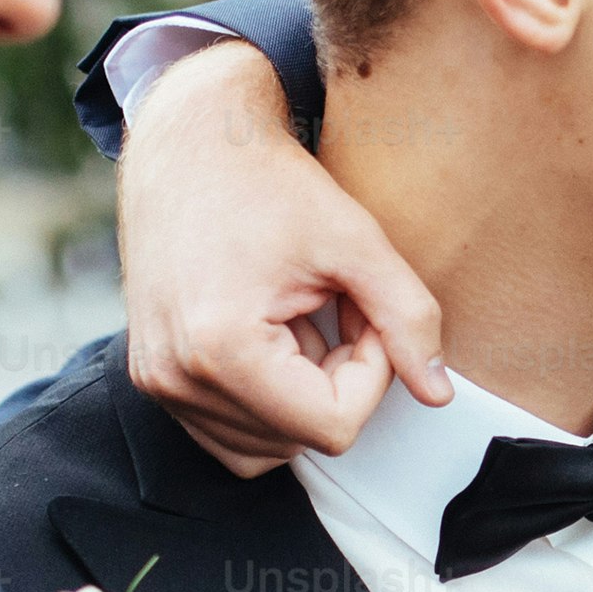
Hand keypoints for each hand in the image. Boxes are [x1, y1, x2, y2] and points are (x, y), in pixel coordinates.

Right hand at [117, 35, 450, 474]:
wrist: (189, 144)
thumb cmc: (265, 182)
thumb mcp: (355, 243)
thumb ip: (407, 319)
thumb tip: (438, 392)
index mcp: (222, 349)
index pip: (332, 426)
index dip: (370, 375)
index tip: (361, 314)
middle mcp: (177, 379)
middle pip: (299, 441)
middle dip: (335, 383)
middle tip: (335, 309)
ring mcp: (159, 383)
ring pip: (264, 448)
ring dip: (300, 396)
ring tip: (301, 320)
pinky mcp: (154, 377)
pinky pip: (228, 432)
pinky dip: (265, 401)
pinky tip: (272, 337)